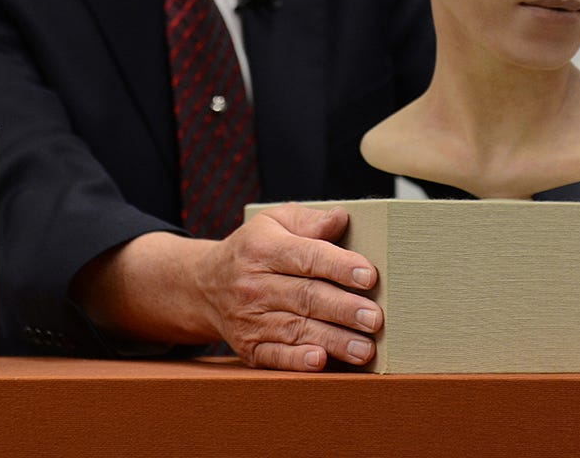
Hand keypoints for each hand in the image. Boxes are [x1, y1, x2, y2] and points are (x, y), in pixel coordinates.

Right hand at [194, 203, 380, 370]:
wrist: (206, 285)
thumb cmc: (253, 249)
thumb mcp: (275, 222)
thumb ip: (309, 221)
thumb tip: (341, 218)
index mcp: (262, 248)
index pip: (306, 256)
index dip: (339, 266)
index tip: (368, 276)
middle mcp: (253, 284)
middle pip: (305, 297)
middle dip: (343, 309)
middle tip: (374, 318)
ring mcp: (249, 319)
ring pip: (295, 330)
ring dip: (333, 341)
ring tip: (364, 348)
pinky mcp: (248, 347)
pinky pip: (274, 356)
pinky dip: (297, 361)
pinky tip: (320, 362)